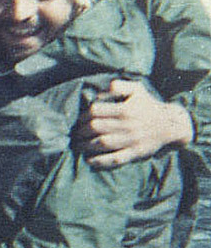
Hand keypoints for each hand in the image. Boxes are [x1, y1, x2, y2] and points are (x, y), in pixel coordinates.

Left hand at [73, 79, 193, 168]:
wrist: (172, 124)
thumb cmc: (148, 105)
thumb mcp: (136, 89)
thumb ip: (117, 86)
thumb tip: (97, 95)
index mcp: (126, 109)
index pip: (95, 111)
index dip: (83, 116)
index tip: (78, 120)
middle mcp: (128, 125)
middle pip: (96, 127)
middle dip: (81, 131)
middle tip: (74, 134)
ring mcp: (132, 140)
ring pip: (102, 143)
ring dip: (85, 145)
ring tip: (77, 146)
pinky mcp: (136, 153)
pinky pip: (115, 159)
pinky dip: (100, 161)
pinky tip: (89, 160)